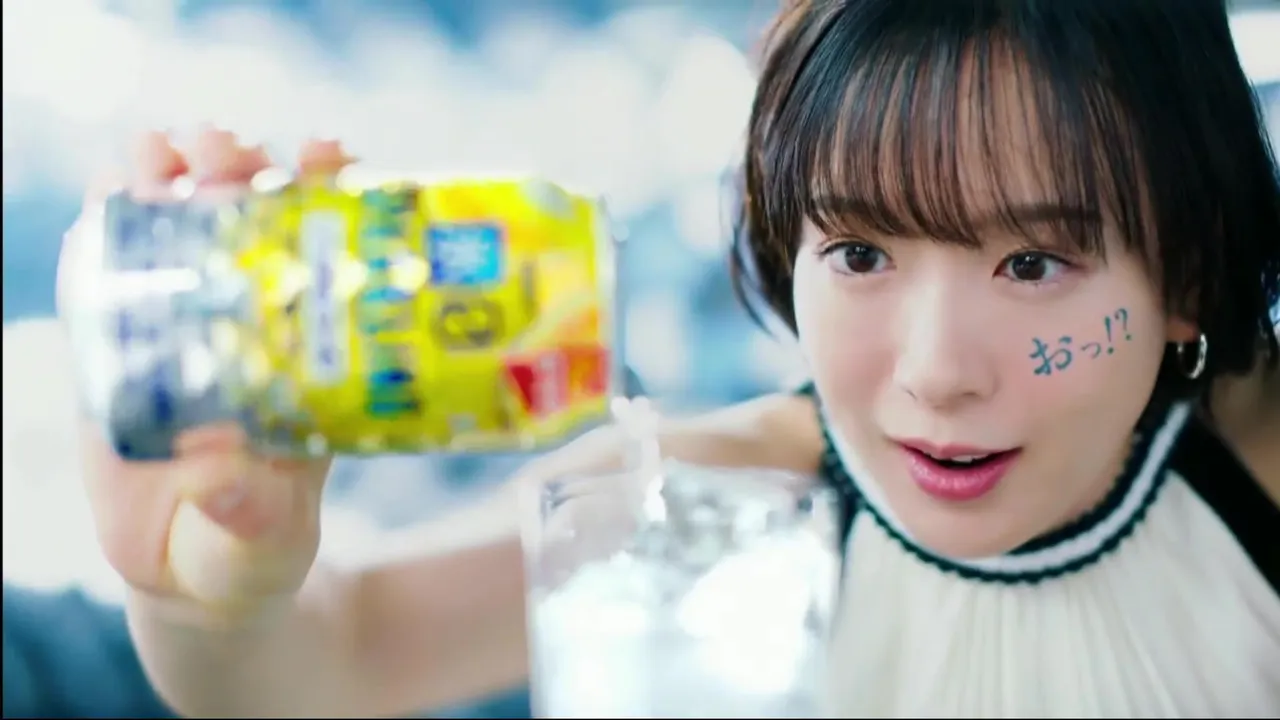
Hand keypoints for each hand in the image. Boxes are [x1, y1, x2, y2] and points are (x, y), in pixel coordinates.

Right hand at [68, 128, 353, 613]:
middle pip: (251, 218)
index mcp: (311, 352)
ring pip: (182, 230)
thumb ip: (250, 511)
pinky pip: (115, 271)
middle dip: (240, 167)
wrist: (189, 567)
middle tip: (226, 149)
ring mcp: (187, 324)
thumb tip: (221, 473)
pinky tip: (107, 190)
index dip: (332, 192)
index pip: (329, 253)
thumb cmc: (252, 548)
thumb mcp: (265, 535)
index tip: (326, 154)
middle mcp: (255, 323)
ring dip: (174, 177)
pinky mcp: (123, 343)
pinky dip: (109, 225)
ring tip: (163, 150)